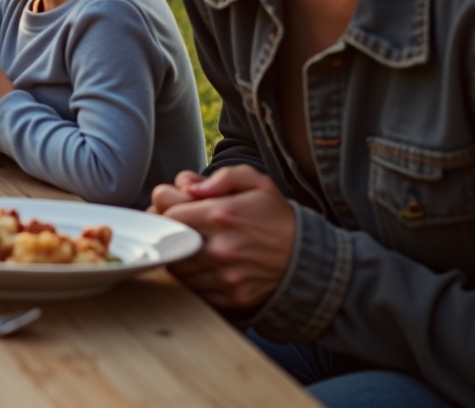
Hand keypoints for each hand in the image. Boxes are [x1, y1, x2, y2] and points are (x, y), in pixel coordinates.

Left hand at [156, 164, 296, 309]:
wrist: (309, 258)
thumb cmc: (277, 217)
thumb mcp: (256, 183)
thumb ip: (221, 177)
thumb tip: (186, 184)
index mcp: (222, 215)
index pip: (168, 211)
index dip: (166, 205)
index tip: (173, 204)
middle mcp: (220, 248)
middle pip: (167, 241)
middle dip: (166, 230)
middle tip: (176, 224)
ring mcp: (224, 276)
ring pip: (176, 267)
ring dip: (177, 254)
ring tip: (190, 243)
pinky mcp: (229, 297)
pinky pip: (193, 288)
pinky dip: (191, 276)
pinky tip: (202, 263)